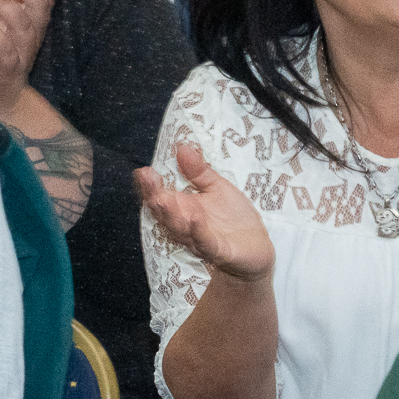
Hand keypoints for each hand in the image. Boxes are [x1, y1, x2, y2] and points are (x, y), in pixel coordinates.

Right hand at [136, 142, 274, 281]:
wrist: (256, 250)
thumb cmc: (234, 219)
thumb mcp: (218, 188)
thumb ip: (199, 171)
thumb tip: (182, 146)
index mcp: (183, 207)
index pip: (159, 196)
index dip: (149, 186)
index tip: (142, 171)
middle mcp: (185, 224)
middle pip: (164, 212)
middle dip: (154, 196)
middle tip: (147, 179)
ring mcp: (199, 239)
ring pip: (179, 229)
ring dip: (170, 215)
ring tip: (162, 199)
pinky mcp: (218, 251)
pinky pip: (205, 242)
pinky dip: (198, 231)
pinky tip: (194, 217)